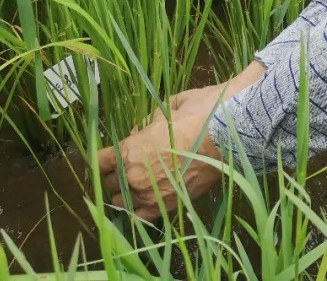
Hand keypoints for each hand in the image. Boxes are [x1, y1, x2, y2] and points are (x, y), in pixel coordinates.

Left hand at [97, 61, 265, 218]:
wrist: (225, 137)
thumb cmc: (197, 116)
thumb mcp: (167, 109)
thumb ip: (147, 122)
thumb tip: (140, 130)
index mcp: (128, 150)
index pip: (100, 161)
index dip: (102, 159)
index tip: (107, 158)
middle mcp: (132, 175)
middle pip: (108, 183)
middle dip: (114, 175)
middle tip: (124, 170)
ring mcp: (148, 194)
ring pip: (121, 202)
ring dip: (124, 194)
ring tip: (135, 188)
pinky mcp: (165, 206)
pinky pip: (141, 217)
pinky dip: (139, 211)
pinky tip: (142, 204)